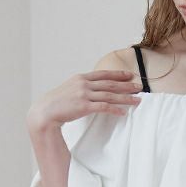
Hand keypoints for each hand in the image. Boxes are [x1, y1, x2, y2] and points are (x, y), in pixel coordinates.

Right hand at [26, 69, 143, 131]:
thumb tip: (93, 91)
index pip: (104, 74)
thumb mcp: (69, 90)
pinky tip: (124, 112)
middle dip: (127, 85)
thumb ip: (82, 88)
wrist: (45, 111)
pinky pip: (104, 107)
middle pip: (110, 84)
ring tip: (137, 100)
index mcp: (81, 78)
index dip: (118, 74)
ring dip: (125, 98)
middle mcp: (84, 84)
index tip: (130, 75)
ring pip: (110, 95)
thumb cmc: (56, 103)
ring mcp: (84, 94)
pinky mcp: (84, 106)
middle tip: (140, 86)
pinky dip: (115, 109)